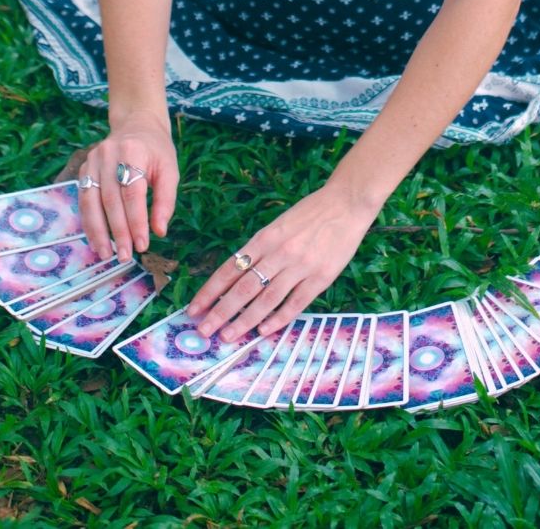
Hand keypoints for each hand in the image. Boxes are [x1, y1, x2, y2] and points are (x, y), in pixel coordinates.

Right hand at [77, 116, 178, 262]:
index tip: (142, 245)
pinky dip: (89, 222)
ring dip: (98, 231)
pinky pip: (83, 200)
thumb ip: (166, 200)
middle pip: (110, 199)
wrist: (136, 124)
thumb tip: (160, 231)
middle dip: (118, 231)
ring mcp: (92, 160)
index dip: (137, 221)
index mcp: (133, 151)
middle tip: (125, 256)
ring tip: (107, 254)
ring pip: (91, 201)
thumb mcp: (170, 169)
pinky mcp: (83, 169)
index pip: (133, 192)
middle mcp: (108, 154)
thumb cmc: (156, 150)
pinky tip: (96, 241)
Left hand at [185, 184, 377, 342]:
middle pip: (243, 288)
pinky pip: (295, 304)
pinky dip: (277, 319)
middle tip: (204, 330)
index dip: (210, 291)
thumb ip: (260, 248)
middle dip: (220, 311)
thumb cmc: (311, 213)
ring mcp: (300, 267)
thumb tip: (237, 275)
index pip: (230, 269)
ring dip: (244, 321)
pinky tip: (263, 331)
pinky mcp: (320, 278)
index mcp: (264, 238)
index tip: (194, 308)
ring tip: (228, 336)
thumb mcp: (279, 224)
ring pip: (266, 300)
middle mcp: (278, 253)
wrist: (346, 203)